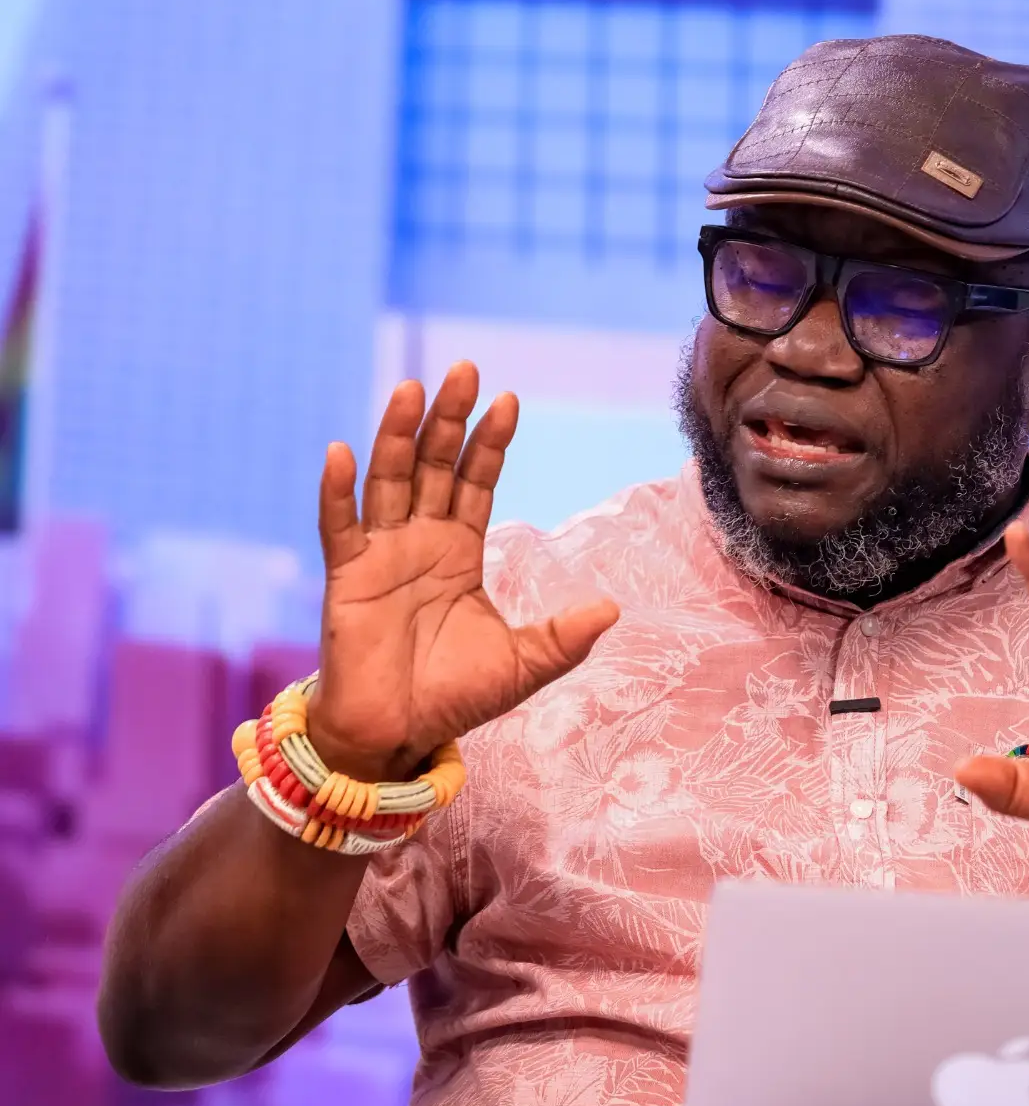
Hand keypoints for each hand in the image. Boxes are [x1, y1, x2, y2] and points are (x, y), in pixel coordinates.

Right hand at [308, 361, 618, 780]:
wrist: (398, 735)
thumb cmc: (455, 696)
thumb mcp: (524, 664)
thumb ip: (565, 636)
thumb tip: (613, 609)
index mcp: (459, 550)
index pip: (476, 482)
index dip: (490, 443)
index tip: (509, 400)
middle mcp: (419, 540)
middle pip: (433, 465)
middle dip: (448, 419)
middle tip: (465, 369)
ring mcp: (379, 554)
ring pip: (388, 481)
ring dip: (396, 435)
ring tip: (410, 390)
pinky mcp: (345, 577)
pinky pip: (339, 526)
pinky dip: (337, 491)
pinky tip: (342, 452)